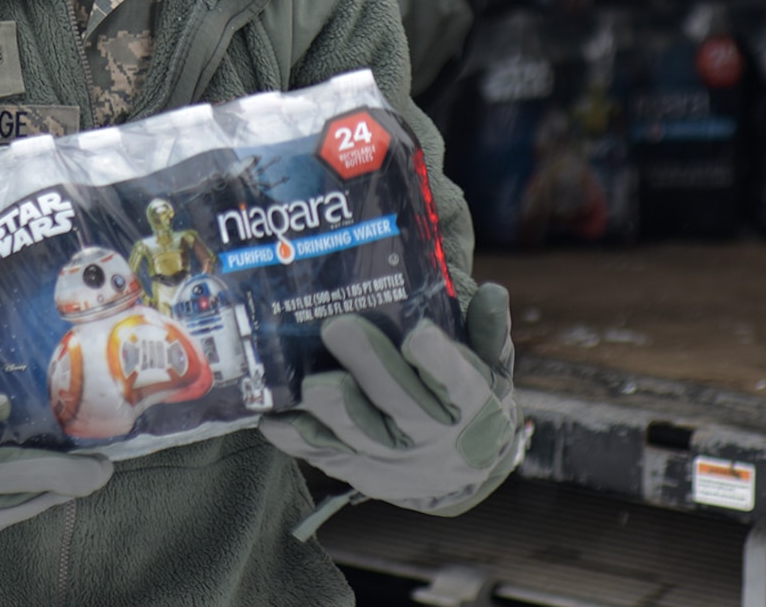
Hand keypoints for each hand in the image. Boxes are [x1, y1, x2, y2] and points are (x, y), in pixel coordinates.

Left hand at [259, 283, 520, 516]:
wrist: (456, 472)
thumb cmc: (470, 401)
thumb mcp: (492, 368)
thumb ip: (488, 331)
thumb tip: (492, 293)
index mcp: (470, 405)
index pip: (458, 383)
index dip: (438, 362)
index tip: (418, 334)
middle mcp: (429, 437)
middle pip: (400, 403)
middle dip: (369, 366)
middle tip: (339, 326)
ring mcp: (388, 458)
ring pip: (357, 434)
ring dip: (333, 408)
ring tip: (313, 380)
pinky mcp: (354, 469)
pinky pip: (320, 453)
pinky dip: (295, 435)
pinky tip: (272, 414)